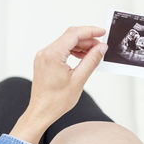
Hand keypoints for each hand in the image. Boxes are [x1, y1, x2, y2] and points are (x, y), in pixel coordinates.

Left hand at [10, 26, 107, 143]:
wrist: (42, 111)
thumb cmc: (56, 101)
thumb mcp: (79, 80)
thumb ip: (91, 61)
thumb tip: (100, 48)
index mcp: (53, 55)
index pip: (73, 34)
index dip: (90, 31)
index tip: (102, 32)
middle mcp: (46, 52)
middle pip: (70, 37)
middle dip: (87, 39)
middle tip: (101, 46)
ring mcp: (44, 56)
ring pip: (66, 42)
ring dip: (81, 45)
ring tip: (94, 53)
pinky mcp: (45, 61)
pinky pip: (61, 50)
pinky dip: (73, 51)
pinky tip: (83, 57)